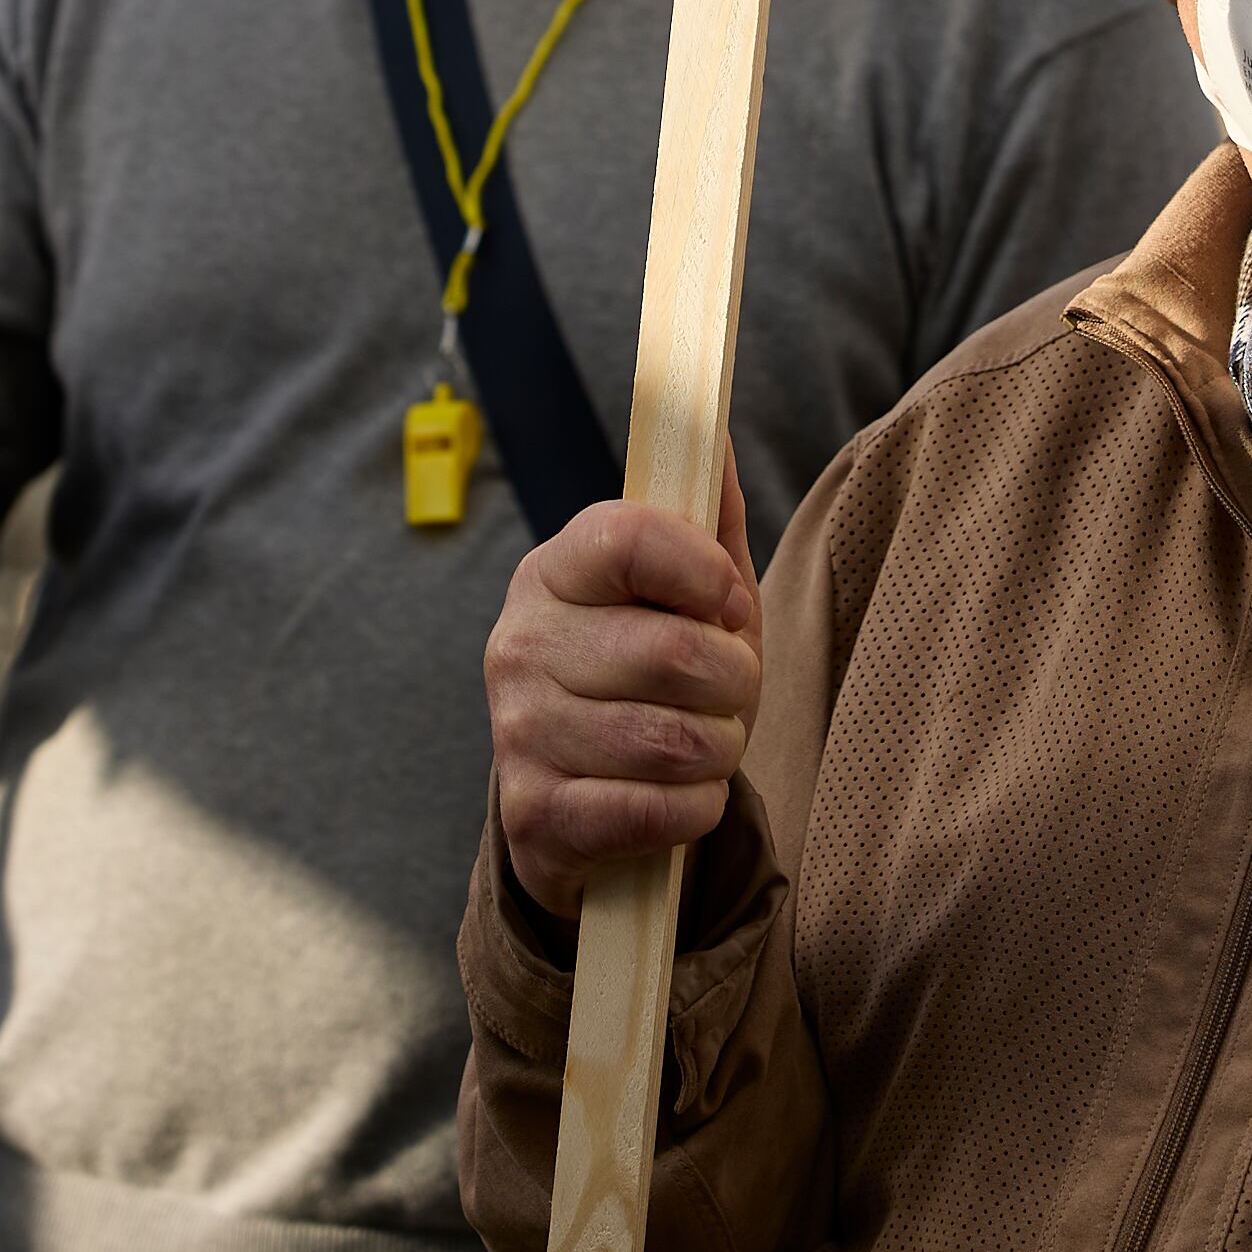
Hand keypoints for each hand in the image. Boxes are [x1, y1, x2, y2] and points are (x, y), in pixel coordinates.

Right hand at [485, 448, 761, 926]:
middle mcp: (519, 641)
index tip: (728, 604)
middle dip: (734, 682)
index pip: (631, 538)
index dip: (704, 572)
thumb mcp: (685, 600)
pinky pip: (653, 810)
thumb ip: (706, 523)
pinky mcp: (532, 813)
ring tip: (704, 745)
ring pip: (673, 739)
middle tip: (726, 693)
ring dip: (719, 750)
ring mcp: (517, 730)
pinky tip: (680, 797)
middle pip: (674, 651)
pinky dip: (695, 808)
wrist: (588, 807)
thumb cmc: (653, 683)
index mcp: (554, 569)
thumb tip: (719, 438)